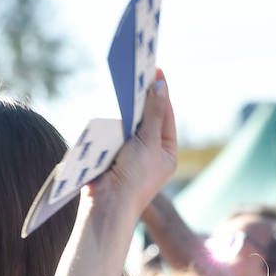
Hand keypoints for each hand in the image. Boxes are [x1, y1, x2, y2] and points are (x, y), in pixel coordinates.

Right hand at [83, 71, 178, 219]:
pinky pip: (114, 131)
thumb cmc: (135, 176)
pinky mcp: (112, 154)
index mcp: (167, 152)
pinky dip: (114, 118)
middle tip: (139, 71)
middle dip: (143, 97)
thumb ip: (153, 113)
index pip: (167, 116)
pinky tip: (112, 103)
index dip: (161, 93)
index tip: (155, 70)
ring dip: (128, 106)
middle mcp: (151, 152)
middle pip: (148, 117)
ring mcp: (131, 154)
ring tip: (127, 82)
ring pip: (130, 123)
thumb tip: (159, 86)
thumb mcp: (149, 141)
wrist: (108, 204)